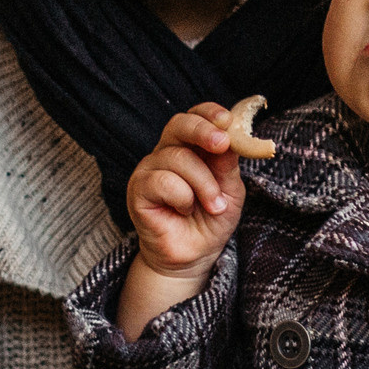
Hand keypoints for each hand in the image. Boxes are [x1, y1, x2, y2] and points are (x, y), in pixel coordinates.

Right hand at [117, 104, 246, 337]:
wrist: (195, 256)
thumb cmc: (211, 220)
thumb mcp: (230, 190)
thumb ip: (228, 164)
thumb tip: (231, 136)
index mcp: (190, 147)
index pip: (195, 116)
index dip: (210, 113)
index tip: (228, 120)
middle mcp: (166, 153)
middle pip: (178, 124)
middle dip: (203, 131)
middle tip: (222, 145)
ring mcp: (149, 170)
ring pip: (177, 157)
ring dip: (204, 184)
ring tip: (212, 205)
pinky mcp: (137, 190)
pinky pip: (163, 181)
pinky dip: (183, 197)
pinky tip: (184, 211)